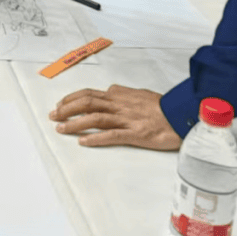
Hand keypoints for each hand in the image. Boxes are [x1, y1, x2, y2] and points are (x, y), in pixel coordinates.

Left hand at [49, 84, 181, 149]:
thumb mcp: (139, 94)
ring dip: (75, 123)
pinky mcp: (135, 133)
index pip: (89, 94)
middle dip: (67, 109)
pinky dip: (96, 138)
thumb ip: (122, 94)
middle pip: (87, 103)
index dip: (72, 99)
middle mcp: (119, 104)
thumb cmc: (163, 106)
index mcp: (119, 95)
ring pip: (95, 118)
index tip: (60, 104)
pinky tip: (83, 142)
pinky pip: (112, 135)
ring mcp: (127, 119)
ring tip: (61, 129)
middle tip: (53, 116)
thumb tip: (108, 93)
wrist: (182, 114)